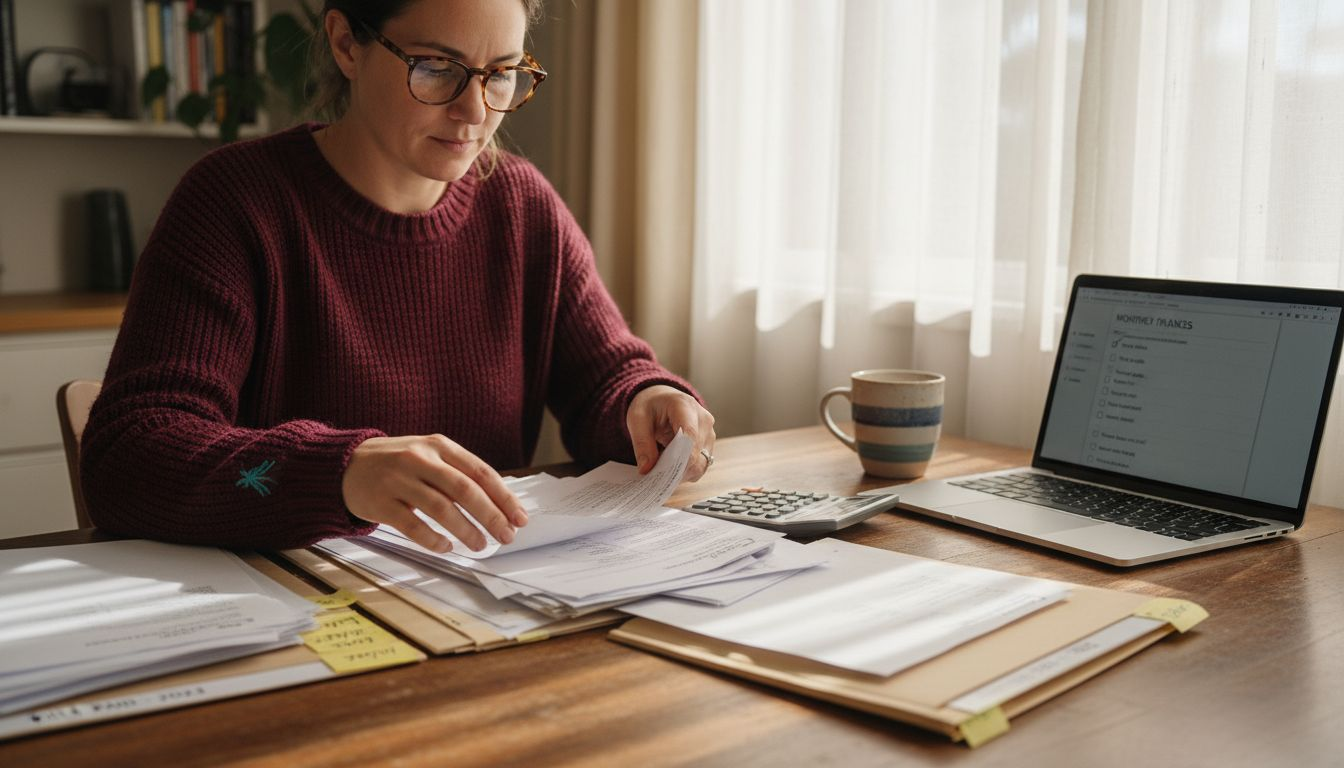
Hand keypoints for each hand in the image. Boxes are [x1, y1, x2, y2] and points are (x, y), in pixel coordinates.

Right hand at [341, 435, 527, 552]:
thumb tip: (499, 504)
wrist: (345, 464)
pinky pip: (412, 525)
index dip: (503, 496)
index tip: (520, 517)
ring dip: (466, 530)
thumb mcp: (429, 455)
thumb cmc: (397, 463)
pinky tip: (446, 546)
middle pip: (464, 490)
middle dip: (490, 515)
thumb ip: (459, 473)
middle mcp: (420, 459)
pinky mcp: (381, 502)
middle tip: (506, 536)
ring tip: (480, 545)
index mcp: (439, 446)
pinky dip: (433, 539)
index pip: (480, 472)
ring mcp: (399, 480)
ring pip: (441, 508)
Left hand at [626, 385, 716, 480]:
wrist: (662, 400)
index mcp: (684, 406)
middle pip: (697, 455)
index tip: (664, 474)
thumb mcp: (637, 419)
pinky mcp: (708, 445)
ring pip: (701, 464)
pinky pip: (700, 466)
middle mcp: (703, 420)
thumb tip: (646, 469)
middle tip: (656, 478)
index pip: (689, 435)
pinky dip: (686, 472)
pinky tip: (671, 468)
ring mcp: (709, 433)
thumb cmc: (650, 406)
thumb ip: (642, 444)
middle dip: (676, 470)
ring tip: (662, 471)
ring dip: (682, 473)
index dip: (680, 457)